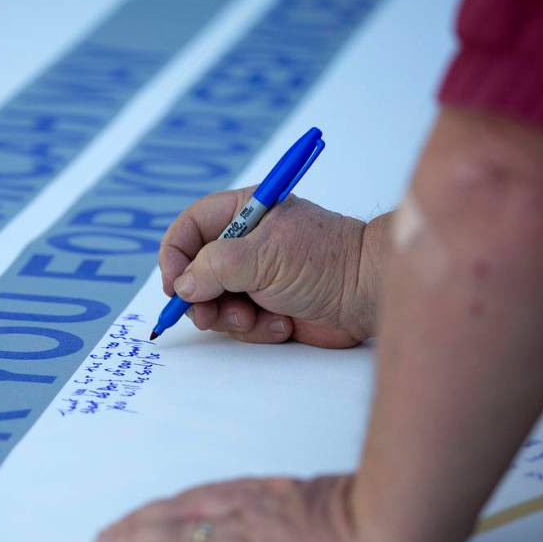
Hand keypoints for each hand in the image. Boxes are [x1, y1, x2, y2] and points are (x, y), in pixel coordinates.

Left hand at [91, 475, 437, 541]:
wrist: (399, 523)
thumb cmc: (386, 516)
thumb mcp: (339, 506)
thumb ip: (309, 512)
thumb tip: (299, 525)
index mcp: (271, 493)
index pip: (205, 498)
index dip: (168, 509)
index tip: (142, 518)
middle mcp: (251, 504)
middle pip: (181, 510)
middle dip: (139, 523)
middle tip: (106, 536)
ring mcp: (250, 527)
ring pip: (178, 530)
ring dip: (136, 538)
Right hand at [160, 187, 382, 347]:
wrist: (369, 295)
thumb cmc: (324, 261)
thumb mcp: (261, 256)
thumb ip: (213, 267)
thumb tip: (182, 286)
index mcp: (244, 212)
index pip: (190, 228)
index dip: (175, 256)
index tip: (174, 286)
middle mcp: (245, 244)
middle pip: (195, 271)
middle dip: (200, 298)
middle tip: (207, 315)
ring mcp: (255, 278)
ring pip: (214, 303)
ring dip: (230, 318)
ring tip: (256, 318)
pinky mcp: (267, 307)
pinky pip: (239, 323)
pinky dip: (256, 329)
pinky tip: (282, 323)